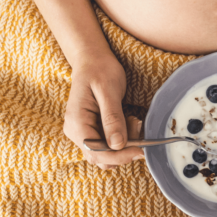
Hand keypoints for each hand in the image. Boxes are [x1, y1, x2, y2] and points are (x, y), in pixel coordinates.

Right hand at [63, 53, 144, 168]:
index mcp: (76, 122)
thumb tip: (117, 145)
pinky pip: (108, 144)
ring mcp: (83, 132)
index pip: (96, 152)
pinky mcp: (92, 130)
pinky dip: (122, 138)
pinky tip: (129, 122)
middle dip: (124, 149)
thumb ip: (112, 118)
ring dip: (125, 144)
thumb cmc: (100, 70)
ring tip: (134, 121)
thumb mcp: (108, 90)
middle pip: (101, 157)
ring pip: (106, 153)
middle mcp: (76, 131)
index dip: (119, 155)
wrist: (92, 59)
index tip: (140, 149)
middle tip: (138, 126)